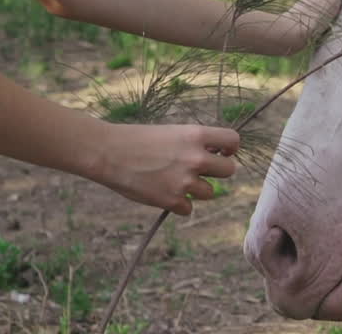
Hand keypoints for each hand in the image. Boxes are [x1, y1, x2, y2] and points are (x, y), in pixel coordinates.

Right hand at [93, 123, 240, 215]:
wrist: (108, 152)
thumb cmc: (137, 140)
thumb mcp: (172, 132)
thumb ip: (195, 143)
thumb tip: (215, 156)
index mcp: (196, 135)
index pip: (233, 140)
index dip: (229, 148)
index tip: (221, 152)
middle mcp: (195, 158)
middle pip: (229, 171)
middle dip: (217, 172)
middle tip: (200, 171)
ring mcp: (184, 181)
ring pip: (210, 193)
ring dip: (197, 190)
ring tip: (175, 181)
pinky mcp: (171, 201)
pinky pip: (188, 208)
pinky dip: (179, 204)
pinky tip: (163, 193)